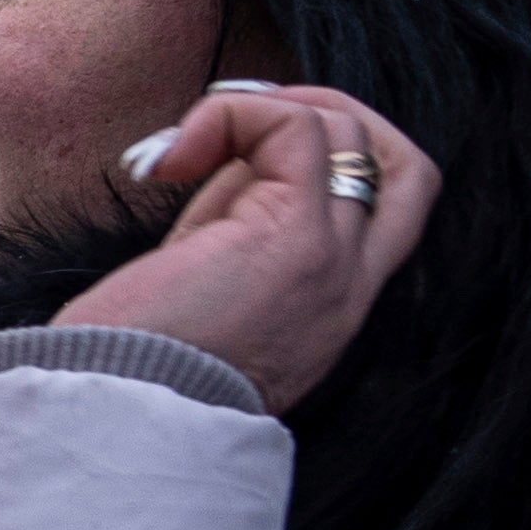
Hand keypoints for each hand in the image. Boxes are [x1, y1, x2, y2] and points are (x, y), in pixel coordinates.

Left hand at [95, 77, 438, 406]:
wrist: (122, 422)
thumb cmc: (132, 371)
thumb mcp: (204, 294)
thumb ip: (232, 229)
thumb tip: (218, 158)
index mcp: (329, 308)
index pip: (383, 214)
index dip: (330, 161)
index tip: (239, 156)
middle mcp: (349, 288)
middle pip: (408, 170)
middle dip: (336, 114)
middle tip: (246, 113)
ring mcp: (335, 262)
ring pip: (351, 134)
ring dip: (269, 107)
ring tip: (189, 140)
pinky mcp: (298, 240)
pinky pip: (294, 131)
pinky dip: (232, 114)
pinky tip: (168, 158)